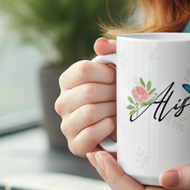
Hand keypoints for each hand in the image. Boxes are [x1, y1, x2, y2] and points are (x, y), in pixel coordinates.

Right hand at [56, 38, 117, 157]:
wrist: (127, 126)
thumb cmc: (121, 93)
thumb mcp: (120, 69)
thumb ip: (112, 51)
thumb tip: (99, 44)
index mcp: (68, 81)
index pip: (82, 70)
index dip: (106, 73)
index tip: (118, 77)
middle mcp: (62, 103)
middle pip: (88, 92)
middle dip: (112, 94)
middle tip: (123, 96)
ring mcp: (66, 125)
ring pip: (89, 113)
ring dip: (112, 111)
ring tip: (120, 110)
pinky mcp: (74, 146)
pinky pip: (88, 135)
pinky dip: (106, 128)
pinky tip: (114, 125)